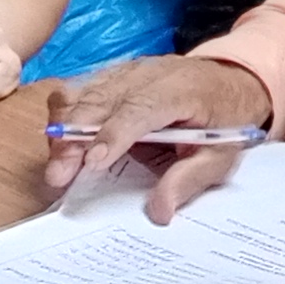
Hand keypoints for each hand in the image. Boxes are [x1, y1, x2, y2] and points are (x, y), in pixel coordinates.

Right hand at [37, 54, 272, 220]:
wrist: (228, 79)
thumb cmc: (224, 118)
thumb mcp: (221, 155)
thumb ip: (188, 180)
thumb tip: (159, 212)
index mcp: (180, 90)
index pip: (140, 109)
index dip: (113, 134)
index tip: (93, 162)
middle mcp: (146, 74)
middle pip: (99, 101)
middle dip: (73, 138)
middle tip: (58, 175)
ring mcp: (125, 71)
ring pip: (81, 93)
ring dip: (62, 129)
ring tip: (57, 166)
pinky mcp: (111, 76)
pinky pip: (78, 91)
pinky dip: (65, 117)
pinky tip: (62, 145)